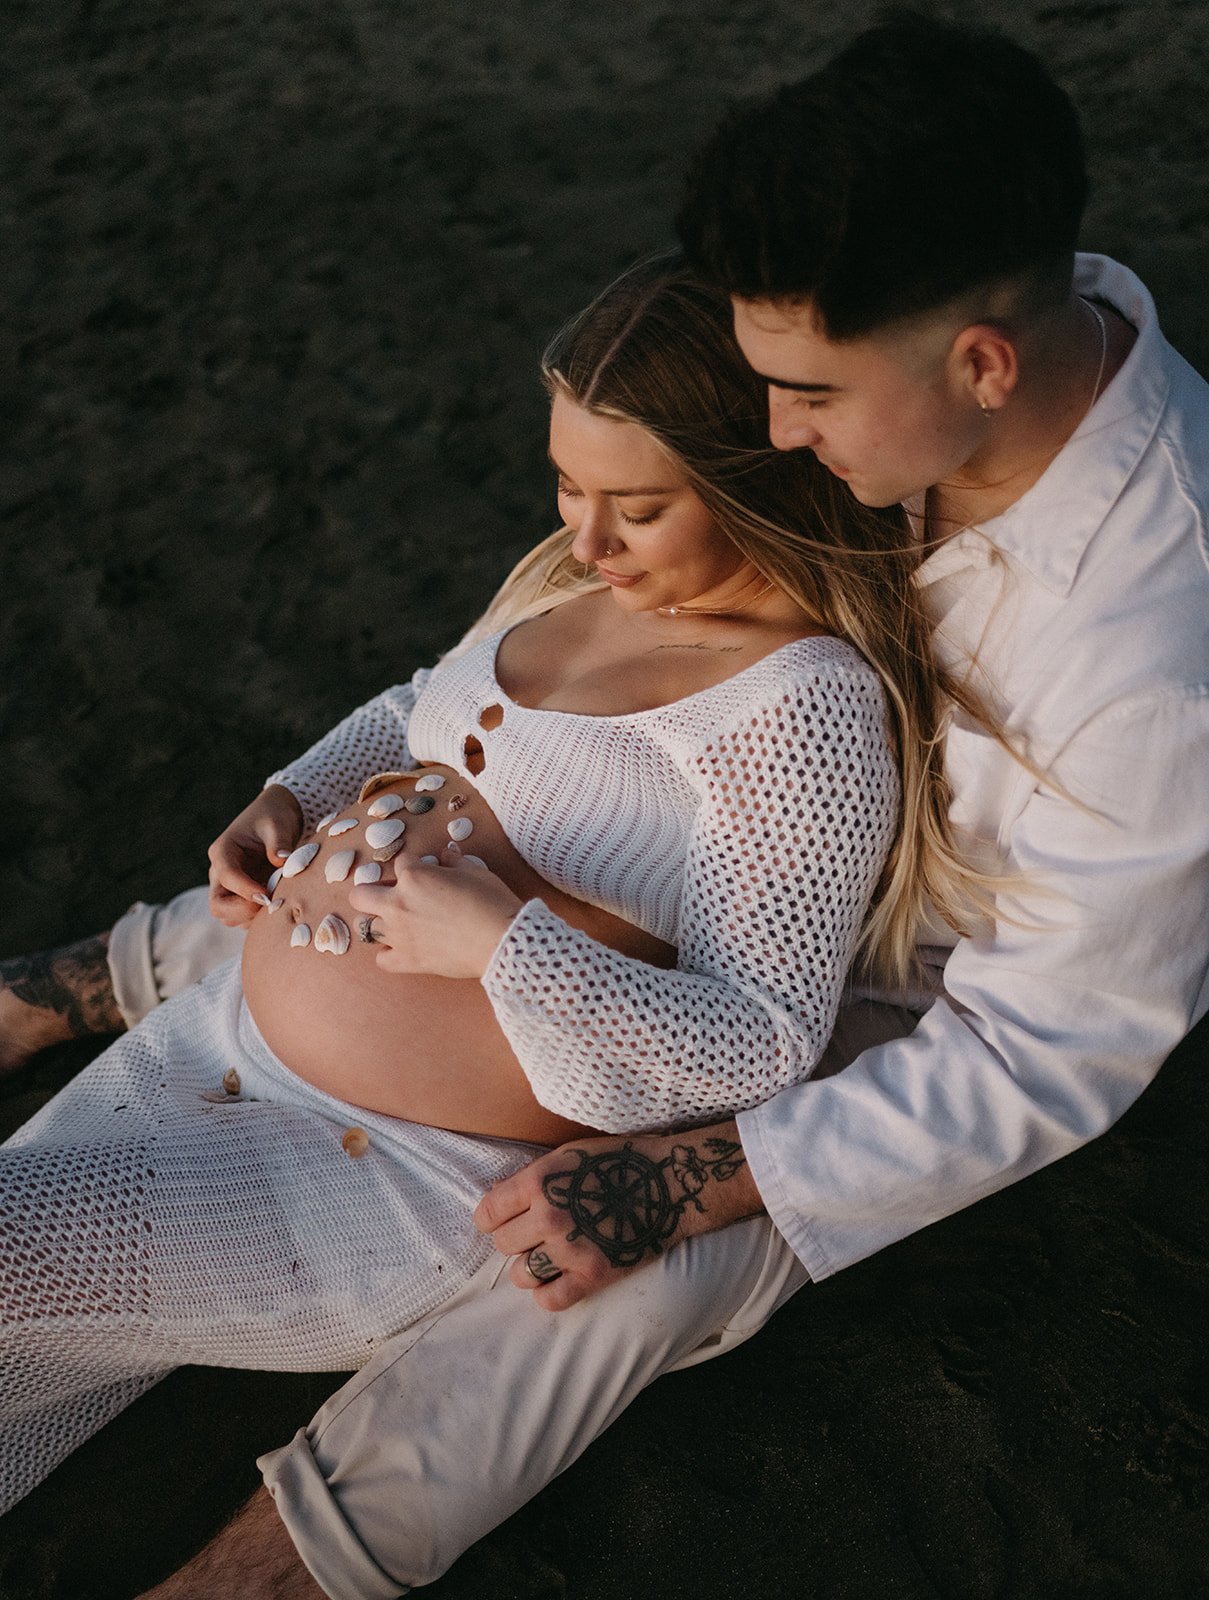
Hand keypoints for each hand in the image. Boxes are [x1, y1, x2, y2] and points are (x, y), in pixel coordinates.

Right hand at [207, 784, 303, 926]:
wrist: (276, 819)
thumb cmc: (274, 817)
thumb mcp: (277, 824)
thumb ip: (278, 842)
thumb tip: (282, 860)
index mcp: (223, 851)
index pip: (227, 876)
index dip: (245, 889)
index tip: (266, 896)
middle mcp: (220, 872)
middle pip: (217, 905)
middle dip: (241, 911)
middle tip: (269, 905)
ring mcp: (230, 887)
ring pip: (229, 916)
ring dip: (252, 916)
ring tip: (277, 902)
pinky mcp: (242, 896)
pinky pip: (244, 917)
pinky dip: (259, 918)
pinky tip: (279, 904)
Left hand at [347, 843, 522, 978]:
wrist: (502, 939)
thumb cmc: (492, 901)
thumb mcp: (475, 871)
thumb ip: (455, 861)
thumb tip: (447, 852)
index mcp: (414, 877)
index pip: (400, 862)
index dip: (412, 864)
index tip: (423, 869)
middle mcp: (398, 904)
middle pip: (360, 896)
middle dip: (371, 892)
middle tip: (389, 895)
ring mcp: (399, 934)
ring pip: (367, 928)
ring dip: (380, 922)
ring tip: (397, 923)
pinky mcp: (407, 960)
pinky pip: (381, 959)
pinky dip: (388, 953)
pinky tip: (401, 948)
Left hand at [473, 1121, 761, 1309]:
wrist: (669, 1183)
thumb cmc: (617, 1162)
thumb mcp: (567, 1155)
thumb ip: (531, 1178)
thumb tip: (496, 1197)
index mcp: (539, 1182)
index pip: (487, 1213)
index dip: (492, 1217)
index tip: (502, 1218)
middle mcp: (549, 1217)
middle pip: (503, 1244)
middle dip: (515, 1238)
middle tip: (534, 1233)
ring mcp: (570, 1250)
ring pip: (521, 1275)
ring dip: (530, 1266)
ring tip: (546, 1256)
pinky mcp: (593, 1276)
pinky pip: (550, 1300)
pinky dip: (548, 1293)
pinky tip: (558, 1278)